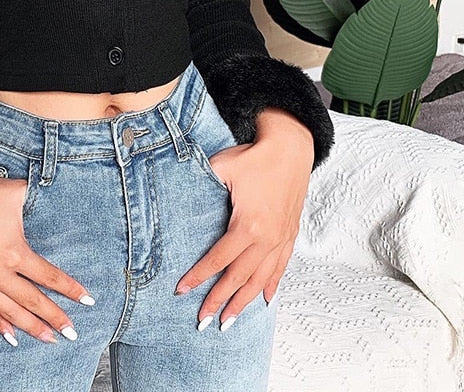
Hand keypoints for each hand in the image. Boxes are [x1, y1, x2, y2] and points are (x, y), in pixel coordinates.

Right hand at [0, 175, 94, 345]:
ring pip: (10, 313)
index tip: (87, 300)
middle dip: (56, 317)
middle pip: (33, 302)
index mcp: (14, 252)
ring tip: (49, 339)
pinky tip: (10, 335)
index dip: (70, 289)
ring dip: (32, 328)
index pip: (49, 277)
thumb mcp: (11, 192)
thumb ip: (32, 197)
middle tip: (73, 332)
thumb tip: (46, 192)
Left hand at [174, 108, 313, 329]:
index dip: (199, 277)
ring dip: (244, 302)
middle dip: (219, 301)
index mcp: (247, 225)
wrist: (291, 147)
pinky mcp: (290, 233)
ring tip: (229, 321)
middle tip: (203, 321)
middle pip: (238, 278)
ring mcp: (281, 238)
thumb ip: (202, 185)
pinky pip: (281, 267)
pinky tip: (263, 300)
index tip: (182, 291)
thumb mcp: (221, 168)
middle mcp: (267, 238)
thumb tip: (179, 194)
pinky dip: (271, 285)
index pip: (217, 260)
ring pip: (261, 279)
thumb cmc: (253, 156)